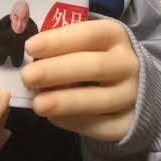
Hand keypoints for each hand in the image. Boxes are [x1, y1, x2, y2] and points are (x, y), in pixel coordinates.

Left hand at [21, 19, 138, 141]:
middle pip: (94, 66)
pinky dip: (77, 122)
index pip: (88, 34)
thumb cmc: (94, 56)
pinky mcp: (132, 123)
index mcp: (114, 35)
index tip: (30, 47)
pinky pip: (104, 126)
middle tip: (27, 77)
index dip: (58, 41)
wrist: (132, 86)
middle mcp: (128, 63)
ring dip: (66, 101)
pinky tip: (54, 118)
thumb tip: (29, 56)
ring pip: (100, 99)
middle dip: (56, 71)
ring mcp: (133, 95)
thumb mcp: (84, 43)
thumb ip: (62, 46)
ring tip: (37, 104)